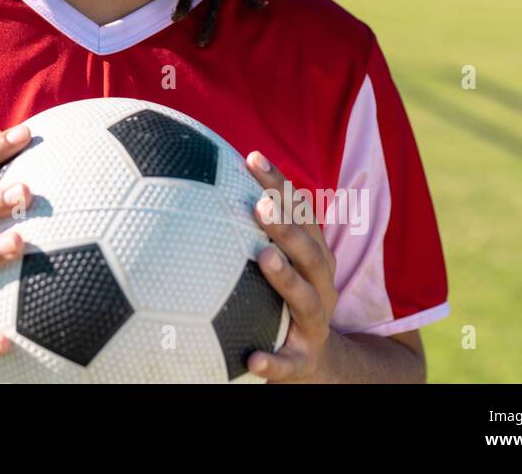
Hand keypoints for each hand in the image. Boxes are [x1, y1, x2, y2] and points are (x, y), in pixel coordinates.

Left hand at [243, 149, 340, 381]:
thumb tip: (202, 177)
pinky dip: (273, 361)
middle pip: (309, 252)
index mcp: (314, 258)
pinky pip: (288, 363)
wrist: (320, 363)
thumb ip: (255, 229)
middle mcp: (320, 285)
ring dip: (285, 278)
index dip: (279, 185)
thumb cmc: (287, 299)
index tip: (252, 157)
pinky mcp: (303, 362)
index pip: (300, 214)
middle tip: (260, 205)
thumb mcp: (283, 263)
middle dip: (287, 227)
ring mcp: (314, 324)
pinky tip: (252, 358)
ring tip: (264, 257)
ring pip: (305, 300)